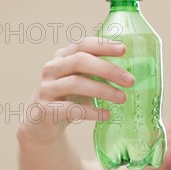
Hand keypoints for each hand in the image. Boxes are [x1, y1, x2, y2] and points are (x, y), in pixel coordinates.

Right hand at [17, 37, 134, 145]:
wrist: (40, 125)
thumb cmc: (66, 100)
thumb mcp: (80, 82)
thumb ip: (96, 74)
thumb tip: (129, 74)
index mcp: (62, 57)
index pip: (83, 44)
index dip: (103, 45)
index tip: (123, 50)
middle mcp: (52, 69)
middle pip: (81, 61)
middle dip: (108, 69)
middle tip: (130, 81)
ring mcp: (47, 88)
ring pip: (76, 83)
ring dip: (103, 90)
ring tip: (122, 98)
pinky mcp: (45, 109)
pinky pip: (71, 108)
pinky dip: (91, 111)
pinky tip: (106, 115)